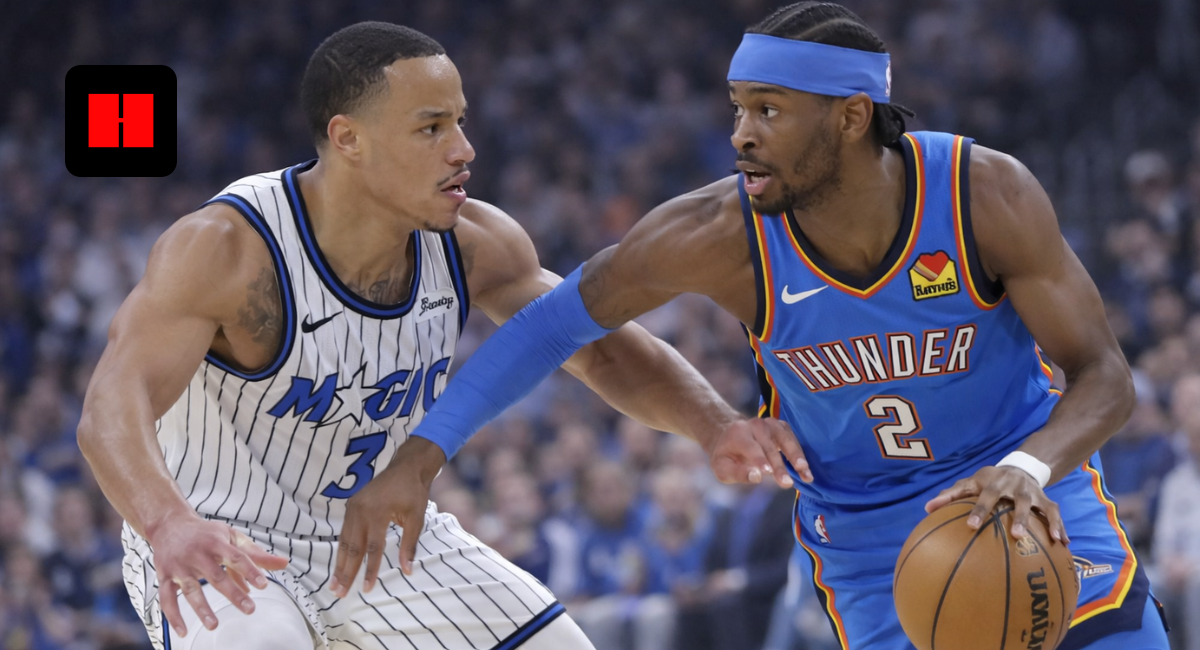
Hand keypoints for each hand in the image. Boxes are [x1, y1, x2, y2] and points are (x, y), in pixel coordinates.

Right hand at [147, 515, 288, 636]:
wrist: (170, 524)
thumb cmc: (206, 534)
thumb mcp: (232, 537)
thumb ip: (256, 554)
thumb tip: (284, 564)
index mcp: (216, 542)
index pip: (236, 557)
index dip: (250, 570)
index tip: (263, 585)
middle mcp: (197, 554)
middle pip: (216, 576)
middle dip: (233, 593)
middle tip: (250, 609)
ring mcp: (179, 566)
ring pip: (190, 589)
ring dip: (202, 608)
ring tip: (214, 625)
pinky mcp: (165, 576)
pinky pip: (166, 599)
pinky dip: (173, 616)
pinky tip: (183, 631)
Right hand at [331, 437, 445, 597]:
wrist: (405, 467)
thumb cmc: (413, 492)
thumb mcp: (417, 518)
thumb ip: (409, 545)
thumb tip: (407, 570)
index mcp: (377, 512)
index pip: (372, 548)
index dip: (369, 570)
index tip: (366, 589)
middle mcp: (361, 511)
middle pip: (352, 547)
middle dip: (346, 572)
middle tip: (339, 593)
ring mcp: (353, 507)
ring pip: (344, 541)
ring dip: (339, 564)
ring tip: (335, 584)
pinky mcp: (351, 506)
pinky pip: (344, 532)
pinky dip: (342, 550)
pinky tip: (339, 564)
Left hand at [704, 417, 811, 487]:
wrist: (732, 436)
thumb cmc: (727, 456)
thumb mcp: (723, 468)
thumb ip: (737, 473)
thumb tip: (756, 477)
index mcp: (738, 433)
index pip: (750, 447)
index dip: (759, 459)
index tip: (767, 472)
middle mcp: (755, 425)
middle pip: (769, 445)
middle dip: (779, 465)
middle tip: (787, 483)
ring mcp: (770, 424)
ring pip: (785, 439)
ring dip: (796, 457)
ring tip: (804, 473)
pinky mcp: (781, 427)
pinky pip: (793, 439)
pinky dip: (800, 454)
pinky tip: (806, 469)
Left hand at [924, 465, 1068, 543]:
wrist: (1019, 466)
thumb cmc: (988, 481)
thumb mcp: (970, 483)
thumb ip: (950, 495)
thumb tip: (927, 509)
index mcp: (994, 483)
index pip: (985, 495)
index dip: (979, 510)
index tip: (971, 526)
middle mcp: (1016, 487)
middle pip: (1020, 501)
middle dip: (1020, 517)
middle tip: (1017, 535)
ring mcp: (1033, 493)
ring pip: (1041, 506)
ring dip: (1047, 522)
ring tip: (1051, 538)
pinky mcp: (1046, 500)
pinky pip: (1055, 514)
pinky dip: (1060, 527)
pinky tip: (1063, 543)